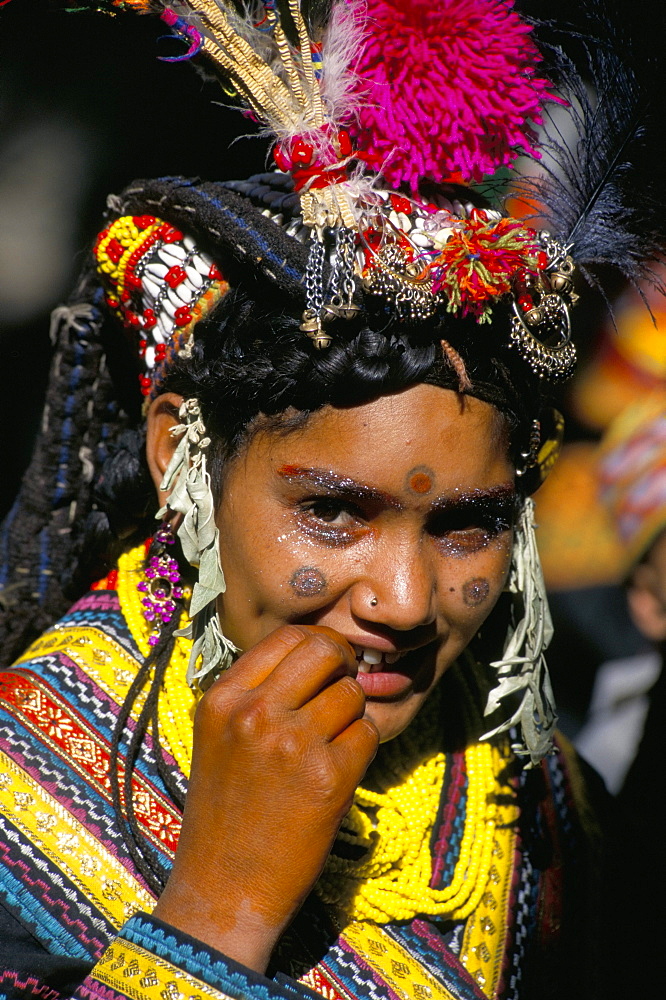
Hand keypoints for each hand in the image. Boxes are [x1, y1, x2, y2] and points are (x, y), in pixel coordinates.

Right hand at [153, 625, 378, 971]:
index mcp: (223, 699)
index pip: (288, 637)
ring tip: (335, 742)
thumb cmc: (224, 813)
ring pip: (352, 693)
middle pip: (325, 651)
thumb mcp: (219, 738)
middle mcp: (254, 712)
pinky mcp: (327, 776)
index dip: (319, 644)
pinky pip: (367, 734)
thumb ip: (255, 694)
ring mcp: (292, 742)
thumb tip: (312, 654)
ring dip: (353, 714)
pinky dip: (362, 749)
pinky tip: (341, 771)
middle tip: (345, 687)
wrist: (223, 889)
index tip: (327, 663)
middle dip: (344, 665)